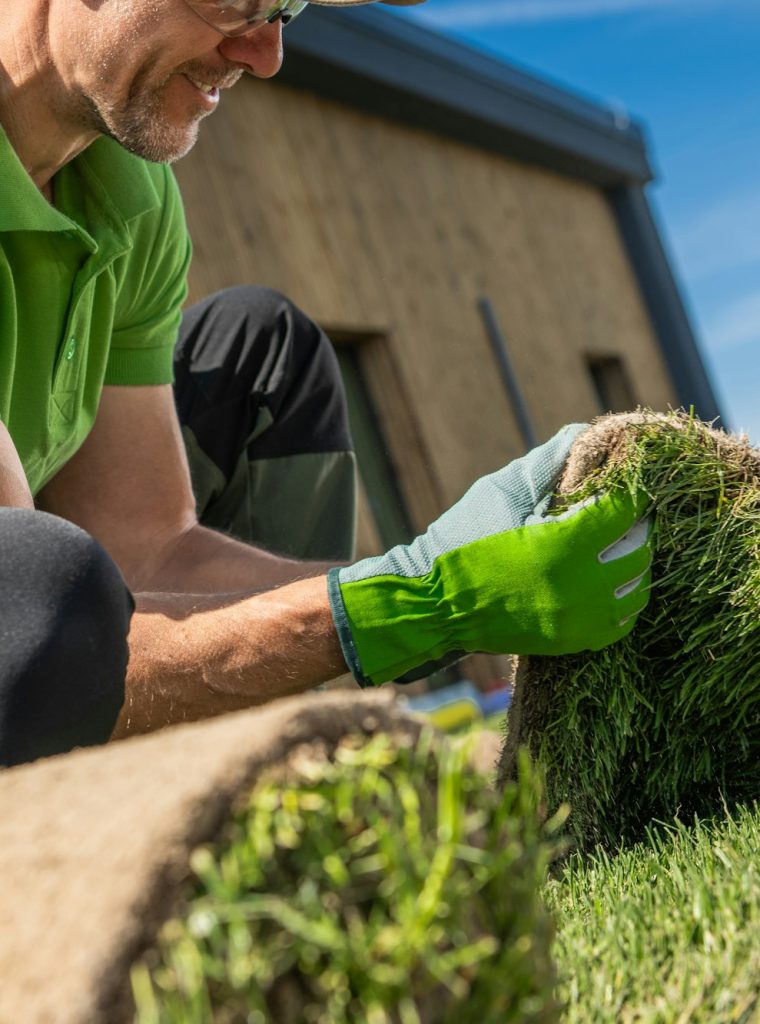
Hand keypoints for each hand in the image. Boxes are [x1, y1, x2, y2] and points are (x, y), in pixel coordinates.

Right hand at [328, 425, 652, 686]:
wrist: (434, 605)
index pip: (623, 511)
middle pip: (639, 550)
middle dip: (638, 525)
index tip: (630, 481)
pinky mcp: (571, 642)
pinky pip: (621, 622)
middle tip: (629, 510)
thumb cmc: (462, 540)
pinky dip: (623, 599)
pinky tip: (611, 581)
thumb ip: (546, 463)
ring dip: (634, 562)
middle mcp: (581, 586)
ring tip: (621, 544)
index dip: (631, 492)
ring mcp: (579, 620)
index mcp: (563, 544)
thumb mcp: (501, 492)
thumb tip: (582, 435)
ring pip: (636, 589)